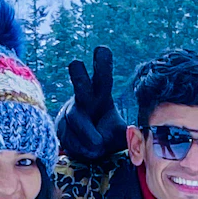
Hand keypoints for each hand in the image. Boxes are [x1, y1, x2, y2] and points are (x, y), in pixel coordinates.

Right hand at [60, 45, 126, 162]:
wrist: (89, 149)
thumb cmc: (108, 134)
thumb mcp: (122, 132)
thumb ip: (130, 134)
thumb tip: (137, 135)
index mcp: (100, 95)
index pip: (102, 78)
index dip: (102, 64)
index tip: (102, 49)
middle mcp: (83, 99)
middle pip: (80, 85)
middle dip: (79, 74)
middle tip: (76, 62)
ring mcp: (69, 113)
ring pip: (76, 119)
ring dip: (88, 133)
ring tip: (98, 145)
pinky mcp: (59, 127)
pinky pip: (69, 137)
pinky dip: (80, 146)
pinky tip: (88, 149)